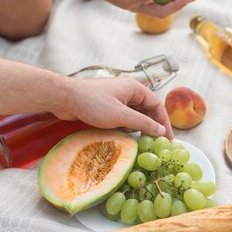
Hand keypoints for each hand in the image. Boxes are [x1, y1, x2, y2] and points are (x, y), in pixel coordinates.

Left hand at [55, 76, 173, 139]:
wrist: (64, 98)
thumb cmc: (93, 103)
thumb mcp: (121, 116)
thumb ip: (143, 123)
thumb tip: (161, 131)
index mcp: (135, 88)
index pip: (157, 105)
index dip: (164, 122)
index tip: (167, 139)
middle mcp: (128, 91)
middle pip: (147, 110)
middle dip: (152, 126)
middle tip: (156, 143)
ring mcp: (117, 98)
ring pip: (135, 114)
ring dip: (138, 127)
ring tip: (141, 141)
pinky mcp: (107, 105)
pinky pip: (123, 116)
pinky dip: (126, 126)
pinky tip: (125, 136)